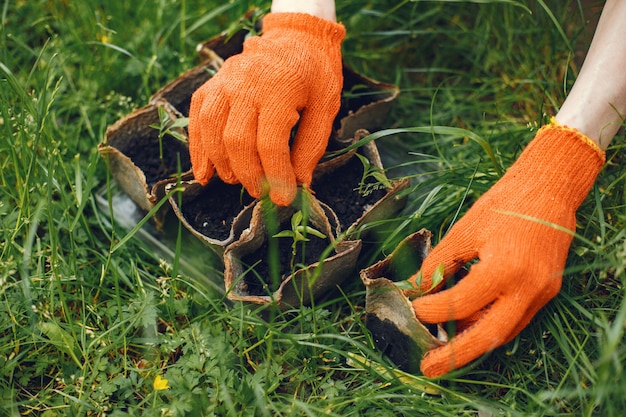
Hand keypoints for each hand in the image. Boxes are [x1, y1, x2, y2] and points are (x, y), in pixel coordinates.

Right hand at [188, 13, 344, 205]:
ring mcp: (224, 82)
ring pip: (211, 131)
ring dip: (222, 165)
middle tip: (260, 192)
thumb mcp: (326, 107)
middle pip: (236, 141)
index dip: (275, 176)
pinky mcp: (211, 85)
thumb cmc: (315, 75)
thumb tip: (299, 184)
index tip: (282, 198)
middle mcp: (245, 84)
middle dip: (248, 175)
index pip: (270, 143)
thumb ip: (311, 145)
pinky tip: (205, 173)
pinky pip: (197, 119)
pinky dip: (198, 149)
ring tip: (237, 182)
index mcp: (279, 88)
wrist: (295, 38)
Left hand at [410, 121, 604, 377]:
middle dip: (455, 355)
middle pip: (488, 336)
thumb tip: (417, 288)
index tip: (412, 306)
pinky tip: (465, 326)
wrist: (549, 191)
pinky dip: (488, 326)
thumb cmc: (504, 204)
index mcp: (505, 268)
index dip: (433, 309)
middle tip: (426, 367)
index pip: (461, 302)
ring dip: (471, 342)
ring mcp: (541, 293)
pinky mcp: (546, 292)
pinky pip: (515, 320)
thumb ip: (440, 263)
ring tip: (442, 350)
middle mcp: (528, 288)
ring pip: (503, 332)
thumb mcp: (464, 231)